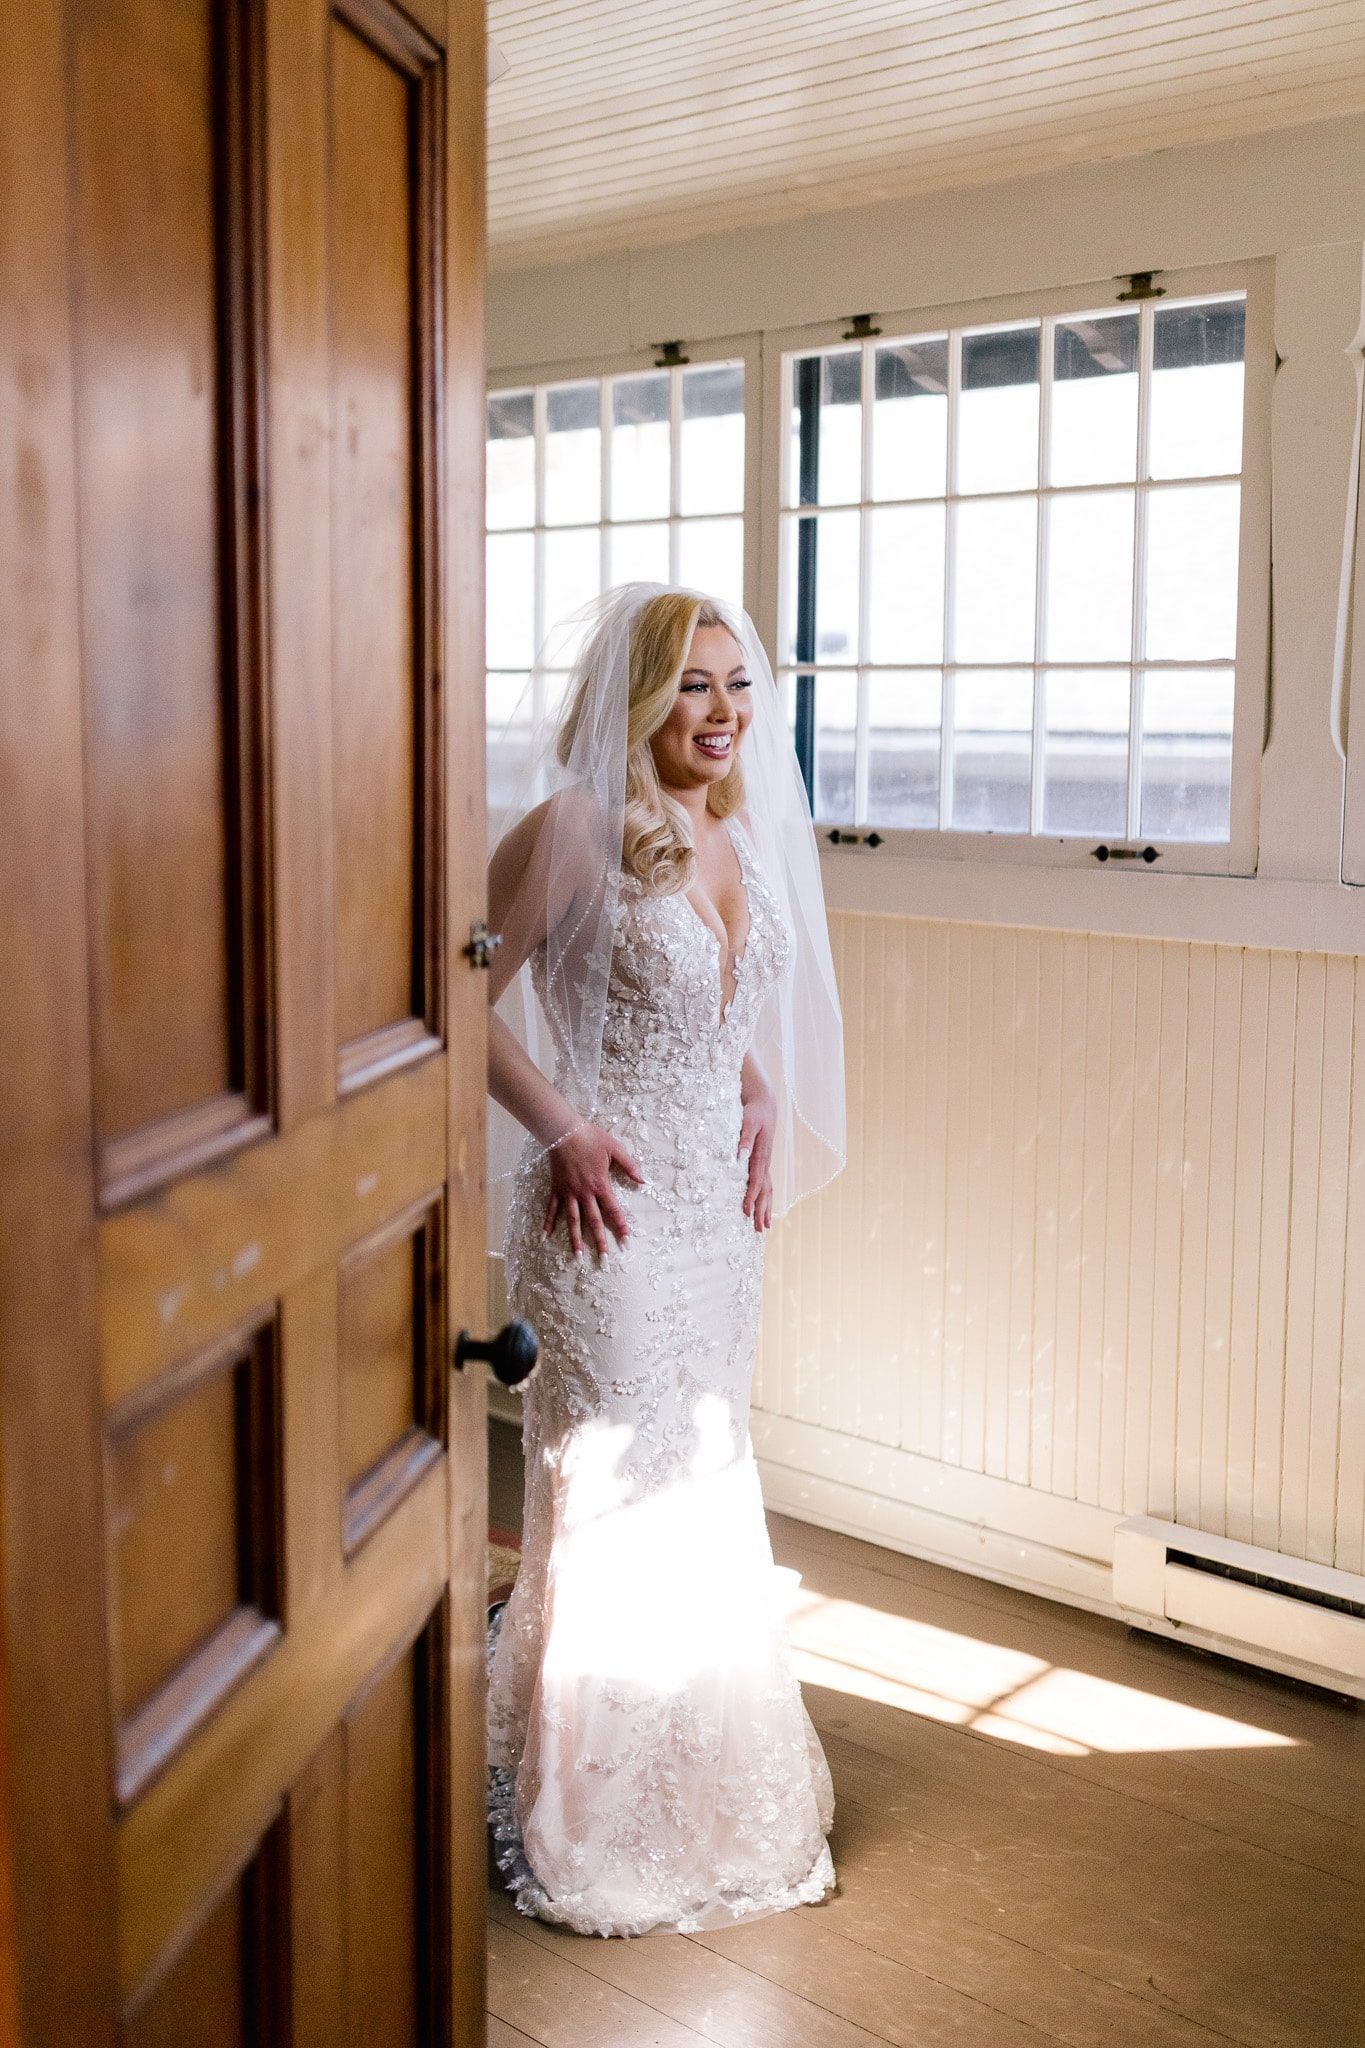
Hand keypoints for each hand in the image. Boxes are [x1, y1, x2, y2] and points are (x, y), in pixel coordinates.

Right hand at [543, 1121, 645, 1257]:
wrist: (564, 1131)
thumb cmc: (591, 1138)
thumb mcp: (615, 1148)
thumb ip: (630, 1165)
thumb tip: (644, 1180)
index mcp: (600, 1185)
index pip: (613, 1211)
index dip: (621, 1226)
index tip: (626, 1242)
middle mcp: (584, 1193)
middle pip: (593, 1221)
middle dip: (600, 1242)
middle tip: (604, 1260)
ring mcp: (568, 1193)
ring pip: (573, 1220)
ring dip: (575, 1239)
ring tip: (577, 1256)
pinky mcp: (557, 1189)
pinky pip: (552, 1209)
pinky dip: (548, 1223)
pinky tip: (545, 1237)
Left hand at [737, 1076, 775, 1232]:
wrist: (765, 1103)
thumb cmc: (754, 1112)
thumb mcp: (747, 1121)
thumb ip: (744, 1138)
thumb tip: (741, 1155)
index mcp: (760, 1154)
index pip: (756, 1181)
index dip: (751, 1197)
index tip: (746, 1212)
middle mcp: (765, 1162)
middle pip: (765, 1191)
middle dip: (761, 1211)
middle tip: (759, 1230)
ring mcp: (766, 1162)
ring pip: (768, 1190)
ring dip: (765, 1208)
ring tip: (764, 1226)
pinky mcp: (764, 1161)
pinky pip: (766, 1184)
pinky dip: (766, 1198)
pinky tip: (764, 1207)